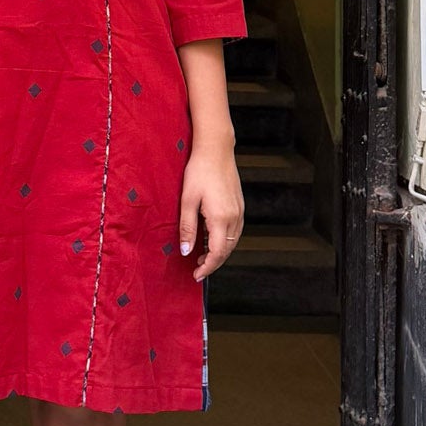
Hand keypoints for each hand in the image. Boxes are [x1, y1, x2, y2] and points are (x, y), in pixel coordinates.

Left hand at [178, 142, 243, 278]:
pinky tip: (211, 238)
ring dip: (219, 252)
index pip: (216, 253)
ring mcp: (239, 211)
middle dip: (212, 262)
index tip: (196, 275)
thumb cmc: (199, 172)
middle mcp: (234, 217)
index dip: (207, 267)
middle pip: (226, 251)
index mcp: (220, 218)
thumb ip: (187, 228)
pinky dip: (224, 241)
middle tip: (196, 268)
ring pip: (232, 242)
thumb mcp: (187, 201)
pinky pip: (234, 231)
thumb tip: (186, 251)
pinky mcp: (240, 206)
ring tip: (202, 255)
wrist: (216, 150)